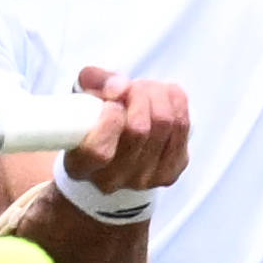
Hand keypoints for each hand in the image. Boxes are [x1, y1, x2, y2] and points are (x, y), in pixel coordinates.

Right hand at [61, 63, 193, 199]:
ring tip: (147, 88)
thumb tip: (120, 87)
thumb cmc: (95, 119)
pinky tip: (167, 95)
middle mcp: (111, 180)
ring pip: (163, 124)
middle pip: (138, 130)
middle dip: (139, 95)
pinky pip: (182, 128)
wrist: (116, 147)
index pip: (98, 151)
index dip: (110, 120)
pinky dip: (177, 102)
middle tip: (133, 86)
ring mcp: (142, 180)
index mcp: (80, 166)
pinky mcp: (169, 173)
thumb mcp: (83, 96)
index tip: (112, 102)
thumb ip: (93, 82)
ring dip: (158, 95)